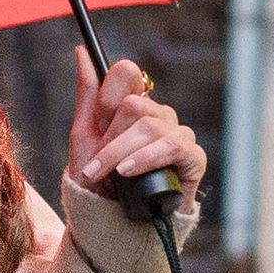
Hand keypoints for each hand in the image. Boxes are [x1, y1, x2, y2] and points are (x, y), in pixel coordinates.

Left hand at [67, 55, 201, 222]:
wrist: (111, 221)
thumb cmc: (100, 179)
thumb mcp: (84, 136)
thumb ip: (88, 94)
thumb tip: (81, 51)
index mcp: (135, 104)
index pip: (127, 73)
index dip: (107, 97)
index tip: (96, 125)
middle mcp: (159, 114)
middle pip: (134, 103)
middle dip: (110, 137)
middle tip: (98, 163)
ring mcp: (177, 134)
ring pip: (149, 124)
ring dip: (119, 153)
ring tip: (105, 174)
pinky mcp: (192, 157)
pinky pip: (172, 144)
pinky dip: (145, 158)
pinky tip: (128, 172)